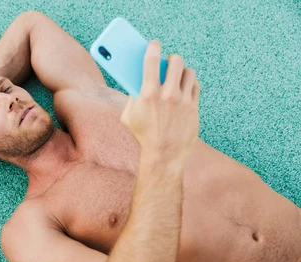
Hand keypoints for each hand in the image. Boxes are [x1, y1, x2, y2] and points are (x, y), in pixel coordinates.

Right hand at [120, 40, 200, 160]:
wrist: (164, 155)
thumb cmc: (143, 136)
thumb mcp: (128, 116)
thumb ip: (131, 96)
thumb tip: (138, 79)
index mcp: (148, 94)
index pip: (151, 60)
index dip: (153, 47)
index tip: (154, 44)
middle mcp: (167, 94)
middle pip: (175, 61)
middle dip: (170, 59)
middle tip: (167, 62)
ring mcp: (183, 100)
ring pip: (187, 71)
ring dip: (181, 70)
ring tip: (176, 74)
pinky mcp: (194, 107)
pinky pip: (195, 85)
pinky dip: (189, 82)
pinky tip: (184, 84)